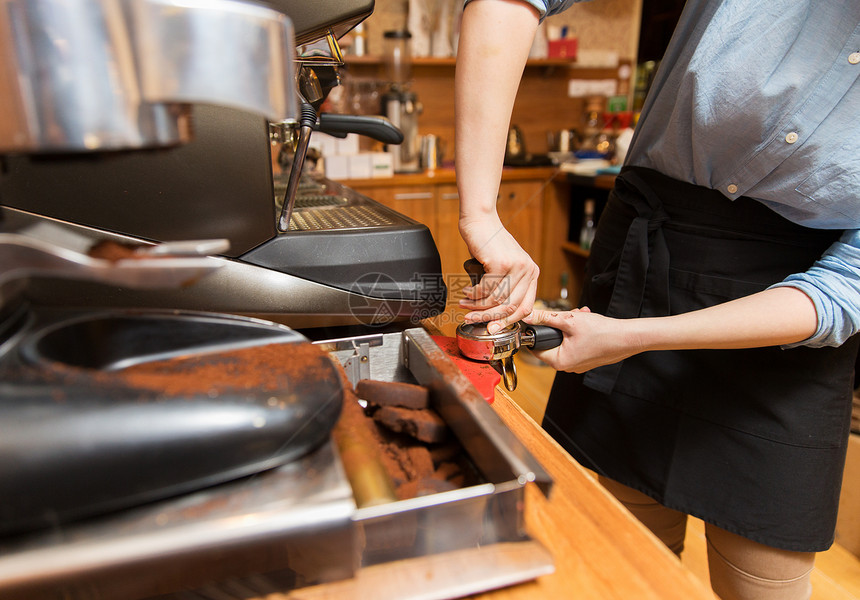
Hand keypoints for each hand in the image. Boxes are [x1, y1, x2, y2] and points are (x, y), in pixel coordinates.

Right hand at [458, 214, 538, 332]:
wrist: (480, 221)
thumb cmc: (489, 243)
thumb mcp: (505, 266)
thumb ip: (506, 287)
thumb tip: (495, 314)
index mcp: (532, 273)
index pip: (525, 308)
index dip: (507, 321)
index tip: (492, 327)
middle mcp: (528, 270)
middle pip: (510, 307)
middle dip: (488, 317)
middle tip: (472, 319)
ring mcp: (516, 267)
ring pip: (496, 300)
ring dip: (477, 306)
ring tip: (465, 303)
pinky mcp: (501, 263)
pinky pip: (485, 289)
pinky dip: (473, 294)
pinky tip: (467, 291)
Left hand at [524, 307, 643, 372]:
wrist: (627, 338)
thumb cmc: (601, 332)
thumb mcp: (569, 320)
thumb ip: (546, 317)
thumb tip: (528, 316)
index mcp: (559, 361)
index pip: (536, 348)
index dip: (537, 331)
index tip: (542, 319)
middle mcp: (567, 366)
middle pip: (552, 343)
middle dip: (558, 325)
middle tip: (568, 314)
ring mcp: (578, 364)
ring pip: (565, 341)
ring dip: (570, 326)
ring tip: (581, 315)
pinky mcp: (586, 360)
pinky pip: (575, 345)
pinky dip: (578, 333)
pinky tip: (587, 322)